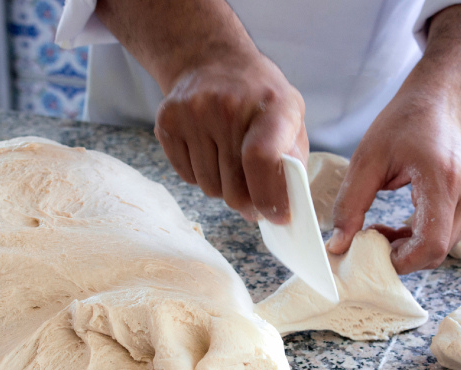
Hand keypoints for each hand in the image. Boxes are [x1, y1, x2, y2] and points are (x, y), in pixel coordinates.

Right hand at [95, 0, 307, 222]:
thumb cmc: (261, 97)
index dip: (269, 195)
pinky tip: (211, 155)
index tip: (276, 216)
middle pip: (234, 184)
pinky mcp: (167, 122)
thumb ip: (293, 159)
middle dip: (248, 203)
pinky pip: (186, 177)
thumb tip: (286, 207)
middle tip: (256, 203)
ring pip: (209, 187)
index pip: (262, 158)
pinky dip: (202, 178)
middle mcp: (227, 107)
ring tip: (233, 168)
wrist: (213, 61)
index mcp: (271, 105)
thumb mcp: (291, 116)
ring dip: (224, 190)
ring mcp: (192, 113)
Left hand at [321, 3, 460, 272]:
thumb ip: (350, 205)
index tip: (373, 254)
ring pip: (444, 247)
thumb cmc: (403, 125)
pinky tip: (402, 224)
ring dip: (410, 248)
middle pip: (438, 251)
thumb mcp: (367, 160)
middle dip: (402, 255)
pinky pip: (449, 236)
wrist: (438, 105)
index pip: (432, 243)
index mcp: (443, 179)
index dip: (403, 260)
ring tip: (383, 229)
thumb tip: (338, 245)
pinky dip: (422, 238)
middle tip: (371, 239)